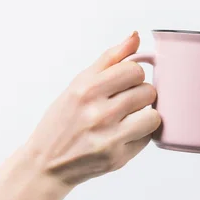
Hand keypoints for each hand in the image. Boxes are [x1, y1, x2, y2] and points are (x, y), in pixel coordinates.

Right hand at [0, 32, 159, 199]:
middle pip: (148, 91)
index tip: (124, 83)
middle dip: (140, 95)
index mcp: (87, 90)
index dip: (134, 75)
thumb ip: (109, 59)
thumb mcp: (78, 84)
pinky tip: (123, 135)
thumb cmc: (63, 120)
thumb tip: (135, 35)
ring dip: (145, 115)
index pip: (135, 69)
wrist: (46, 163)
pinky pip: (147, 138)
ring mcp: (109, 138)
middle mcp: (98, 113)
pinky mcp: (118, 158)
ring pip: (153, 116)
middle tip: (125, 103)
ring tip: (128, 118)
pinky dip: (140, 135)